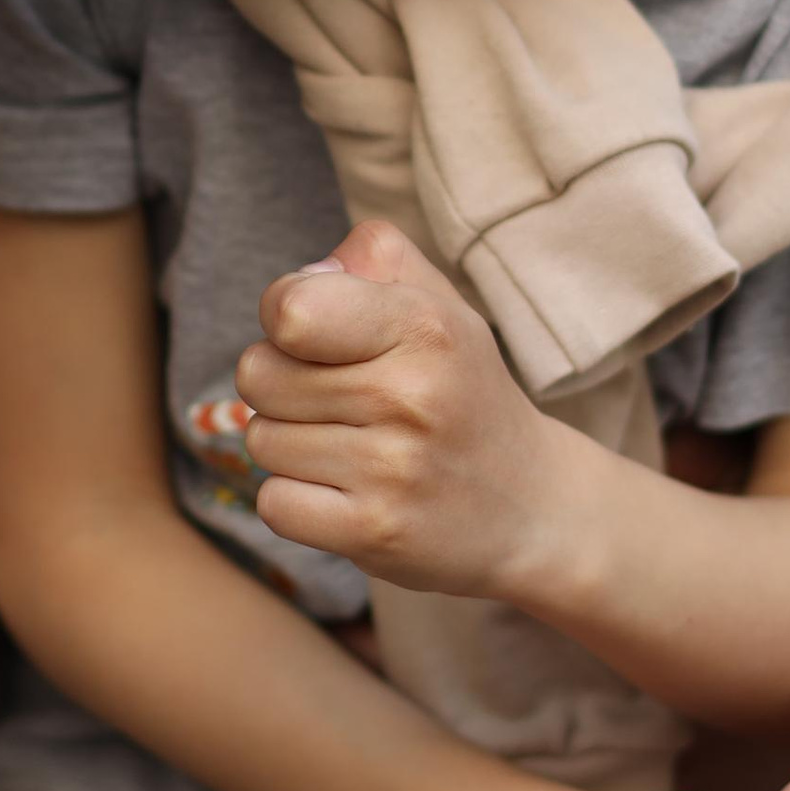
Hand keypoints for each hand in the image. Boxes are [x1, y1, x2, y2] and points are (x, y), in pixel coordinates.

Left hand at [238, 222, 587, 599]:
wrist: (531, 507)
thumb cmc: (462, 392)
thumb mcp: (441, 306)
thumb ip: (375, 258)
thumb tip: (301, 279)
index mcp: (424, 326)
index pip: (289, 309)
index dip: (283, 318)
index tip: (317, 338)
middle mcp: (410, 395)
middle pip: (258, 375)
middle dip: (282, 384)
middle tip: (339, 400)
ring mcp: (393, 470)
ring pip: (261, 441)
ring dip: (291, 445)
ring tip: (351, 447)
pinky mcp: (374, 532)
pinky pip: (274, 505)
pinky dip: (296, 500)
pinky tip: (344, 492)